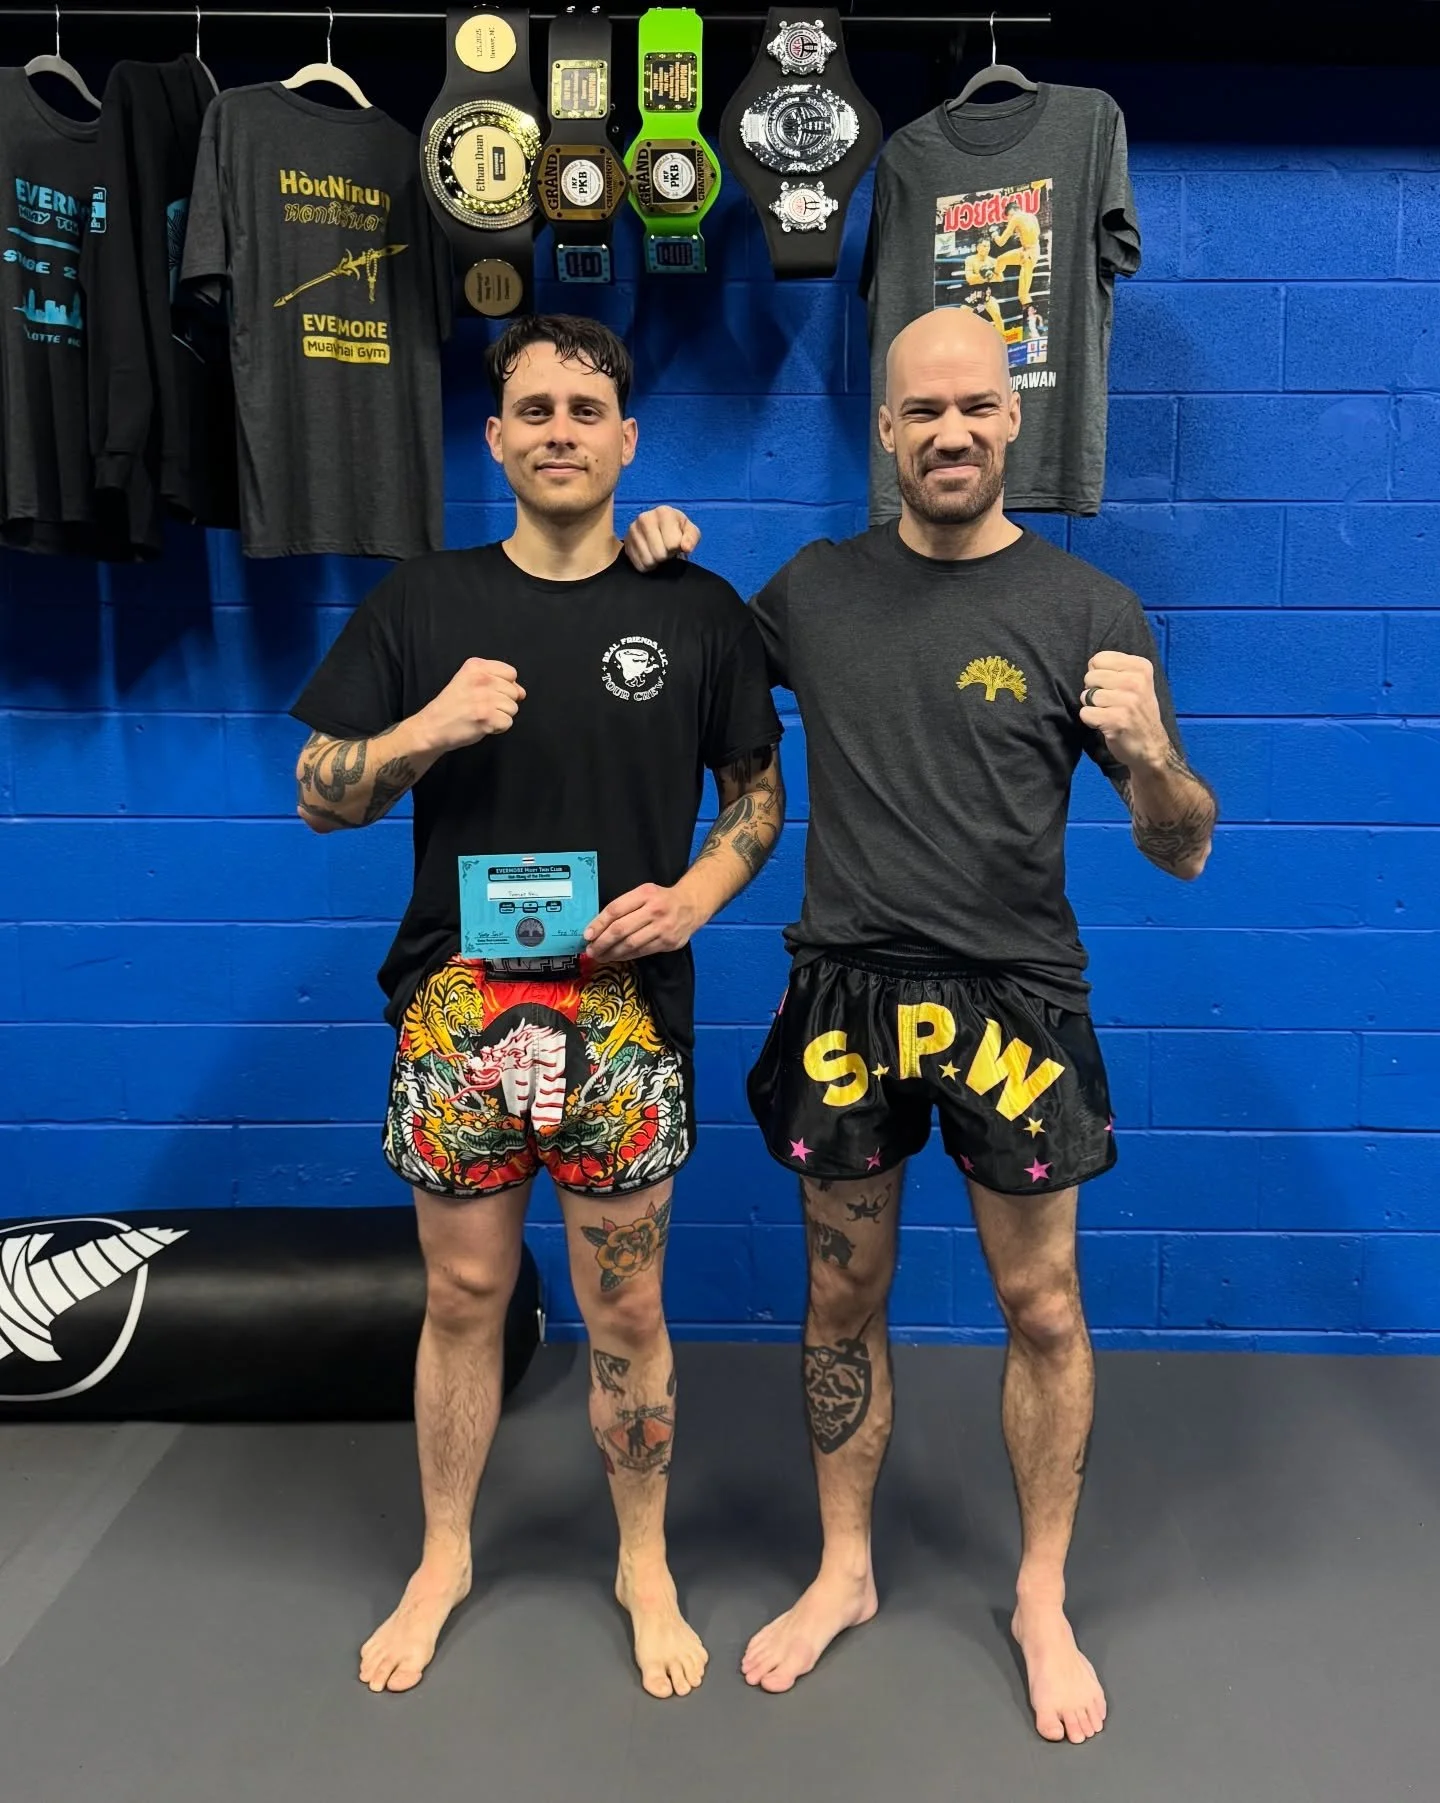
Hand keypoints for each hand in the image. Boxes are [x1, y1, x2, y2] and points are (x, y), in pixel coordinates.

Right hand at [415, 657, 525, 752]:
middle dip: (502, 702)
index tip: (487, 693)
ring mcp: (485, 698)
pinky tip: (483, 725)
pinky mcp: (488, 717)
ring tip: (482, 715)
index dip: (504, 686)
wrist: (432, 726)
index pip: (511, 673)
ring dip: (500, 715)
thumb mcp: (469, 682)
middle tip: (481, 706)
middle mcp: (482, 679)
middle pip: (514, 692)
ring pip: (513, 708)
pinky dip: (498, 728)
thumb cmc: (452, 705)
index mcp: (476, 666)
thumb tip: (522, 692)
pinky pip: (508, 722)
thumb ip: (498, 682)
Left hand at [584, 883, 701, 961]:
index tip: (587, 935)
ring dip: (612, 953)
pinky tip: (617, 957)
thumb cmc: (661, 899)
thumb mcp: (643, 893)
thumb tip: (597, 927)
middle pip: (621, 929)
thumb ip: (624, 906)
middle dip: (602, 942)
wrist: (692, 905)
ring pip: (631, 944)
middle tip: (591, 951)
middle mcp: (654, 910)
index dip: (599, 924)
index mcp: (645, 894)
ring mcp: (663, 928)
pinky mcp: (668, 942)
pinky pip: (642, 952)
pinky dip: (627, 956)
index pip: (615, 910)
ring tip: (601, 956)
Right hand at [622, 506, 700, 570]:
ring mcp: (632, 530)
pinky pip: (638, 564)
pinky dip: (646, 565)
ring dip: (656, 561)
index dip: (676, 548)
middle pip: (659, 553)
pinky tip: (649, 555)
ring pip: (648, 560)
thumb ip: (692, 538)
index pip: (672, 544)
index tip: (675, 544)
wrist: (659, 529)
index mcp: (664, 512)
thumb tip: (686, 547)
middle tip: (666, 549)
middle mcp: (645, 518)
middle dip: (666, 556)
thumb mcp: (690, 532)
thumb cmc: (678, 530)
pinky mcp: (625, 542)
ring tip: (658, 552)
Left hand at [1078, 650, 1168, 770]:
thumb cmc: (1138, 712)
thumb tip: (1091, 664)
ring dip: (1092, 707)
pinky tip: (1105, 724)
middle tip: (1110, 703)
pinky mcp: (1116, 720)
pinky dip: (1090, 721)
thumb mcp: (1137, 682)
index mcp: (1141, 667)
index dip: (1098, 674)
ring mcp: (1127, 701)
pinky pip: (1085, 713)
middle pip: (1090, 676)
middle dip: (1094, 691)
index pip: (1098, 658)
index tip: (1112, 687)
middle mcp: (1136, 681)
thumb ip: (1116, 669)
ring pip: (1086, 696)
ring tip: (1108, 713)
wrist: (1151, 746)